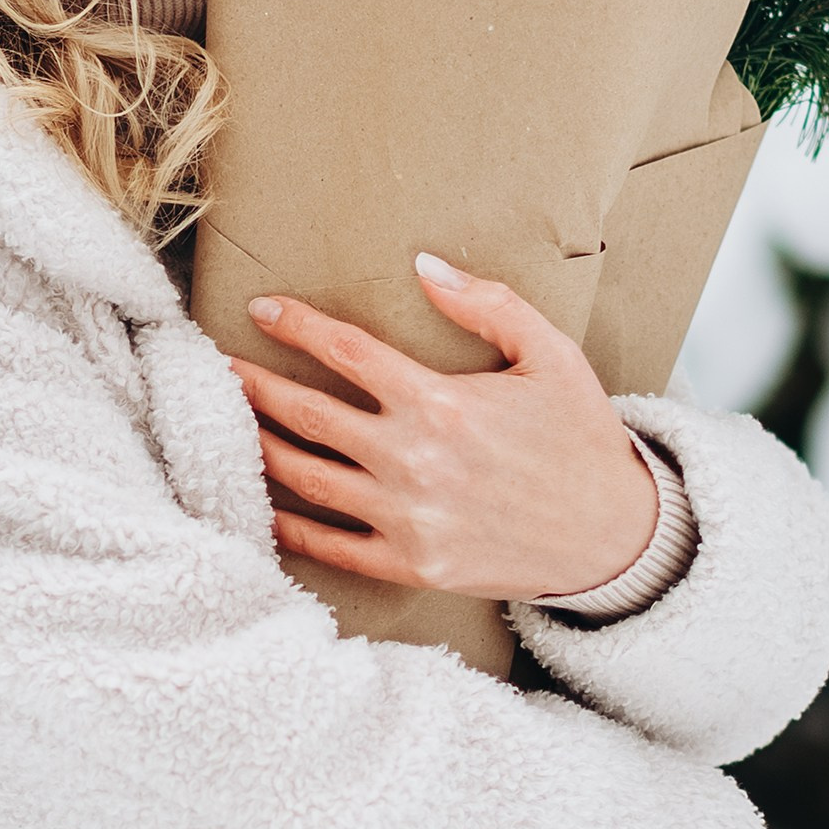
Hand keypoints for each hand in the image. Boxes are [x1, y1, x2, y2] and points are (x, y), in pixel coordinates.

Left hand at [228, 252, 659, 602]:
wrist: (612, 538)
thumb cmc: (580, 440)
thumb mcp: (551, 356)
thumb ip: (489, 303)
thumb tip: (424, 263)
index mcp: (442, 403)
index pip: (346, 353)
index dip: (297, 326)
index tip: (262, 310)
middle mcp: (413, 460)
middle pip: (307, 414)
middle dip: (253, 385)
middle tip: (216, 367)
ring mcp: (405, 517)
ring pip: (304, 477)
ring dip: (258, 446)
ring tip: (225, 424)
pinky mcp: (408, 564)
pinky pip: (327, 545)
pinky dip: (285, 524)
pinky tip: (257, 501)